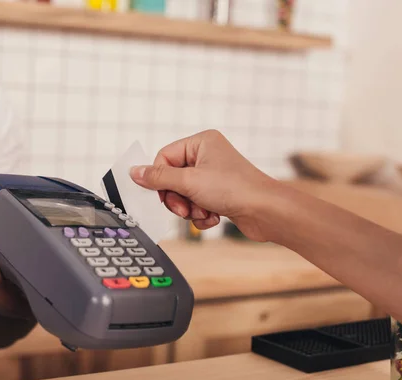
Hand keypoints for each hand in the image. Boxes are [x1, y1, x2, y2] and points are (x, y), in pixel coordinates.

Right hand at [129, 130, 283, 241]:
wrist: (266, 212)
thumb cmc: (236, 189)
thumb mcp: (189, 181)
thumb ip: (158, 177)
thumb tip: (135, 171)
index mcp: (201, 142)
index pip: (164, 157)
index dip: (160, 179)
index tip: (162, 195)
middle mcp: (207, 156)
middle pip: (172, 178)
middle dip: (177, 198)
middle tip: (184, 208)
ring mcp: (214, 176)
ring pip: (184, 194)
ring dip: (190, 209)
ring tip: (203, 212)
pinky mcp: (219, 194)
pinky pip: (197, 204)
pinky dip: (201, 215)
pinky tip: (213, 216)